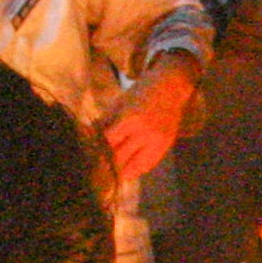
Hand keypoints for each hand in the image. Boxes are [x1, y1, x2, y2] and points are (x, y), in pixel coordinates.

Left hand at [98, 61, 197, 187]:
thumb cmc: (142, 91)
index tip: (90, 156)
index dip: (98, 150)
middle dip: (107, 164)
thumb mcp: (120, 103)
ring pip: (135, 167)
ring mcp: (157, 142)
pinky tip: (128, 171)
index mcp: (130, 119)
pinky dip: (137, 170)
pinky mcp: (165, 146)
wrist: (171, 88)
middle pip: (120, 157)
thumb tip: (92, 139)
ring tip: (112, 175)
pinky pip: (148, 165)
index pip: (109, 142)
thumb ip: (107, 122)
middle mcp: (144, 134)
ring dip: (122, 172)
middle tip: (96, 170)